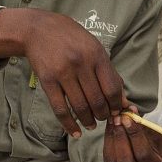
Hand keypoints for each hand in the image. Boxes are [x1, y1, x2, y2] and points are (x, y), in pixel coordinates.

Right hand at [0, 8, 125, 136]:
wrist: (38, 29)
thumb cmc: (71, 39)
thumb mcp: (94, 48)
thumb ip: (109, 73)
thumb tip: (123, 100)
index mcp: (96, 55)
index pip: (112, 88)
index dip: (116, 105)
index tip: (116, 111)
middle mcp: (81, 64)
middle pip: (97, 100)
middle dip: (102, 115)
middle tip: (103, 118)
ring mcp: (63, 72)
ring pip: (80, 106)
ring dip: (88, 121)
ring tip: (91, 125)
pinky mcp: (47, 81)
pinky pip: (60, 108)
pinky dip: (68, 124)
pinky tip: (75, 132)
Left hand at [103, 104, 161, 161]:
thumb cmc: (155, 151)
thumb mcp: (156, 140)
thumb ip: (144, 126)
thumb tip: (130, 110)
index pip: (143, 154)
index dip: (134, 135)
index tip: (127, 118)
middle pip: (126, 160)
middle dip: (120, 137)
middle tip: (116, 118)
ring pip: (114, 161)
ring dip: (111, 139)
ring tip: (112, 121)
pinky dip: (107, 145)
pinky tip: (109, 132)